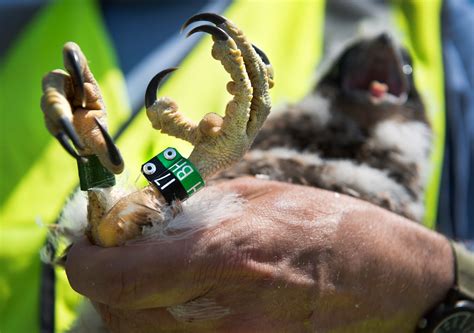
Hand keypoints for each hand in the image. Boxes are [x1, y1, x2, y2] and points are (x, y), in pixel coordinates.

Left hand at [66, 178, 453, 331]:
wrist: (387, 278)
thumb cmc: (326, 225)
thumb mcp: (254, 196)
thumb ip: (189, 210)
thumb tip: (136, 218)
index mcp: (223, 254)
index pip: (116, 280)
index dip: (85, 264)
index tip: (84, 248)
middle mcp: (221, 313)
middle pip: (119, 318)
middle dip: (106, 285)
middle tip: (117, 258)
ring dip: (132, 307)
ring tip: (151, 277)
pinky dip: (163, 324)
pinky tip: (181, 300)